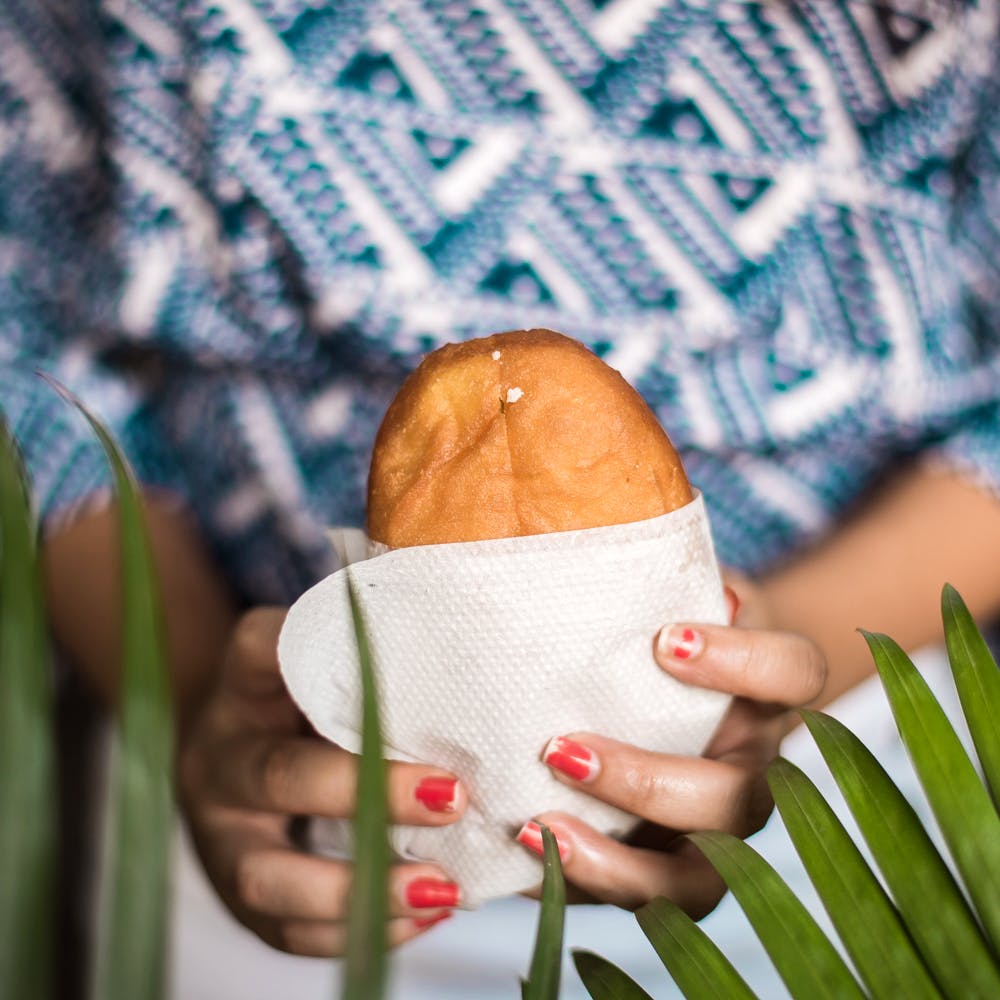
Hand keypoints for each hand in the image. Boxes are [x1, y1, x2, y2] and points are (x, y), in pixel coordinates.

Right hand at [178, 607, 467, 955]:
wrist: (241, 749)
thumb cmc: (308, 700)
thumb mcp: (325, 661)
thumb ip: (378, 653)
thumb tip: (484, 652)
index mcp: (245, 682)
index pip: (266, 648)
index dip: (332, 661)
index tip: (410, 673)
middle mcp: (222, 756)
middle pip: (280, 775)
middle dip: (367, 792)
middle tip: (452, 797)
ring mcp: (222, 834)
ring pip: (269, 877)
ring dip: (361, 889)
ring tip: (444, 886)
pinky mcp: (239, 895)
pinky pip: (288, 931)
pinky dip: (361, 930)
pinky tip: (426, 912)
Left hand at [518, 576, 826, 915]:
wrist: (674, 683)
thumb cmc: (666, 624)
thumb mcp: (673, 590)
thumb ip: (663, 577)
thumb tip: (634, 554)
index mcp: (771, 691)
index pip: (796, 674)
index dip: (743, 664)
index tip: (665, 640)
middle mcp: (758, 767)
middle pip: (741, 798)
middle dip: (650, 781)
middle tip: (561, 749)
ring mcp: (720, 830)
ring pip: (704, 878)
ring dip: (620, 861)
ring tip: (539, 825)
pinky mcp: (672, 866)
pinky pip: (648, 901)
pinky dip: (588, 883)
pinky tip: (528, 846)